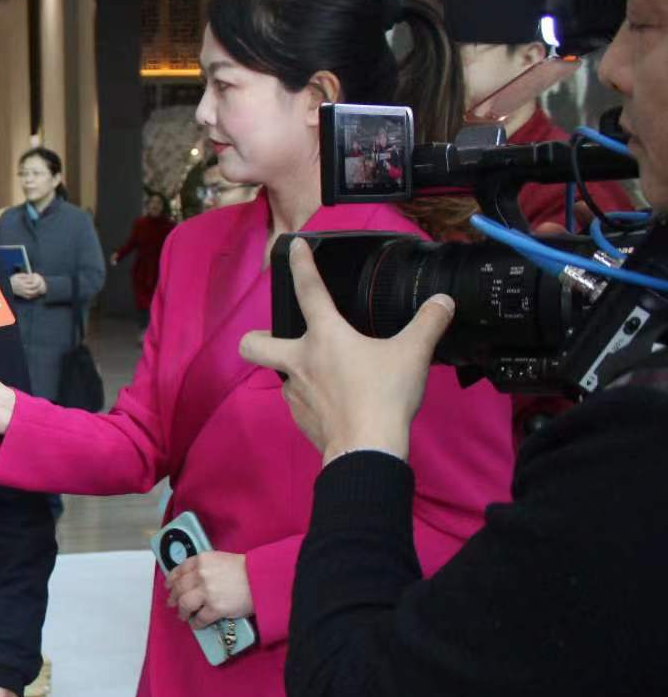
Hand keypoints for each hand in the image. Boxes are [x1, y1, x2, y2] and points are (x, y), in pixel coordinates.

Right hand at [9, 271, 47, 300]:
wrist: (8, 287)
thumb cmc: (13, 280)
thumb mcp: (17, 275)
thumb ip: (24, 275)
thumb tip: (30, 275)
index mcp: (22, 282)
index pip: (31, 280)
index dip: (34, 278)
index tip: (36, 276)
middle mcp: (23, 288)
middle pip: (33, 286)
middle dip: (38, 284)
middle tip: (40, 281)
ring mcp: (23, 292)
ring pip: (32, 292)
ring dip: (37, 290)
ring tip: (39, 287)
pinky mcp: (22, 295)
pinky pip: (29, 296)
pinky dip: (33, 295)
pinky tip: (36, 292)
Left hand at [165, 551, 253, 628]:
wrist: (262, 579)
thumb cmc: (246, 569)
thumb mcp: (221, 559)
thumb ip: (205, 567)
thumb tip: (192, 579)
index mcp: (202, 560)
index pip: (179, 570)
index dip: (172, 580)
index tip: (169, 586)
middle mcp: (201, 574)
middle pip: (179, 588)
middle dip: (174, 598)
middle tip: (172, 603)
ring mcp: (207, 592)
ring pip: (185, 604)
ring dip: (182, 612)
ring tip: (183, 616)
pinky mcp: (215, 608)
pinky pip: (200, 618)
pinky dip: (196, 623)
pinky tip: (197, 624)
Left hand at [238, 238, 451, 462]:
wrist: (365, 449)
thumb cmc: (384, 396)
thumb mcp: (413, 353)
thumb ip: (428, 323)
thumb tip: (443, 302)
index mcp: (324, 337)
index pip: (308, 290)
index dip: (301, 264)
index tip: (293, 246)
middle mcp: (299, 361)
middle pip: (253, 344)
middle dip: (256, 337)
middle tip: (278, 338)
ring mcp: (294, 392)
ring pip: (280, 375)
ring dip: (296, 371)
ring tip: (327, 376)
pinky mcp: (299, 418)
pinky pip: (298, 402)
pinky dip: (312, 399)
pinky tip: (336, 404)